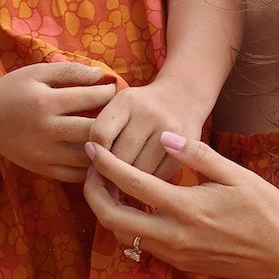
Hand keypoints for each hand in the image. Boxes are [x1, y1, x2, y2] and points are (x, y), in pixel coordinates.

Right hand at [0, 63, 118, 181]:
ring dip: (104, 147)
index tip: (115, 90)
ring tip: (113, 135)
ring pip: (87, 157)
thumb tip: (101, 74)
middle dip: (112, 122)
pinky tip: (98, 153)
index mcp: (45, 102)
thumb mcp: (37, 72)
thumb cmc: (14, 90)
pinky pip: (75, 174)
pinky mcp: (41, 169)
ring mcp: (42, 153)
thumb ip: (69, 70)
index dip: (109, 93)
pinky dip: (90, 166)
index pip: (90, 98)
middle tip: (121, 115)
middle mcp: (44, 130)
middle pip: (92, 131)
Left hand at [83, 130, 278, 278]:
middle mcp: (174, 236)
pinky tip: (133, 207)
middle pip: (112, 217)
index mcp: (186, 208)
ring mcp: (175, 254)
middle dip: (93, 194)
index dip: (105, 165)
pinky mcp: (179, 265)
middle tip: (90, 172)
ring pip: (123, 235)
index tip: (92, 149)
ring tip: (106, 187)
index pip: (131, 184)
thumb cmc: (264, 209)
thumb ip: (197, 155)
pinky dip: (127, 225)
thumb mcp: (235, 174)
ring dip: (107, 211)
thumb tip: (165, 136)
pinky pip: (141, 245)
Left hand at [86, 80, 216, 179]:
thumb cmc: (140, 108)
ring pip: (139, 172)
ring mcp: (170, 132)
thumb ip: (102, 131)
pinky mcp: (186, 149)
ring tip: (128, 175)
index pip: (100, 135)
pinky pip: (159, 176)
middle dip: (112, 171)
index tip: (95, 161)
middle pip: (120, 158)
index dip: (95, 154)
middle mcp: (150, 114)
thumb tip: (92, 172)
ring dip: (131, 180)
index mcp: (127, 101)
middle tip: (110, 176)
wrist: (182, 96)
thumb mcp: (119, 107)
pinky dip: (151, 181)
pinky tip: (148, 174)